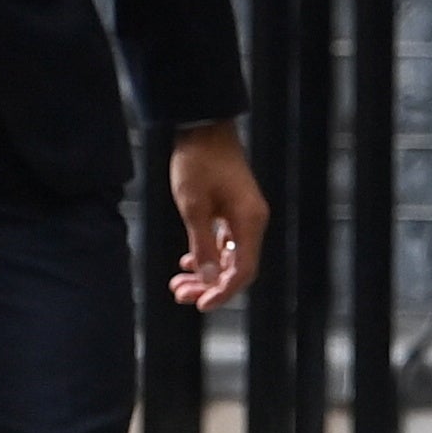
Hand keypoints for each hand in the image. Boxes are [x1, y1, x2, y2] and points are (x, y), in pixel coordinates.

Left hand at [166, 121, 267, 310]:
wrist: (203, 127)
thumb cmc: (198, 163)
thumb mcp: (193, 207)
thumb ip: (202, 246)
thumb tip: (209, 280)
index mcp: (249, 221)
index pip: (242, 271)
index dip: (222, 292)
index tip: (199, 305)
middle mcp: (253, 221)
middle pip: (237, 268)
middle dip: (209, 286)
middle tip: (179, 295)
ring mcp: (246, 215)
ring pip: (230, 257)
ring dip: (206, 273)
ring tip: (178, 284)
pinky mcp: (235, 209)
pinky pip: (227, 243)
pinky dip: (209, 255)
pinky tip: (188, 262)